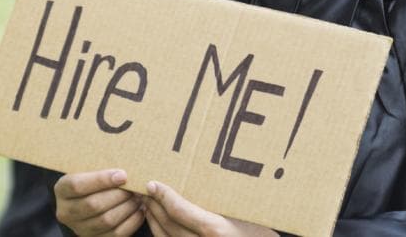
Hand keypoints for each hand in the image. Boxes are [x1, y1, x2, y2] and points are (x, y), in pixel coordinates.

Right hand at [54, 169, 145, 235]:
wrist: (88, 197)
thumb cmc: (92, 178)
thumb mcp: (89, 168)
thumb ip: (100, 166)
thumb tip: (123, 170)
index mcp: (62, 190)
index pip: (78, 185)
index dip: (101, 180)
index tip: (123, 175)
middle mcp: (66, 212)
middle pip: (93, 205)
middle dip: (118, 195)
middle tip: (134, 187)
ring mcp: (79, 228)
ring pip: (106, 220)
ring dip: (126, 208)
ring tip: (138, 197)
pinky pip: (116, 234)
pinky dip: (131, 222)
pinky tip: (139, 210)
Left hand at [143, 181, 275, 236]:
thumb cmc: (260, 229)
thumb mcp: (242, 208)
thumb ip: (214, 196)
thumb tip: (190, 176)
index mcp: (217, 230)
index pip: (179, 212)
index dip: (163, 196)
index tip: (153, 183)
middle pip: (169, 225)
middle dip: (154, 205)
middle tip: (145, 188)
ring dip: (154, 220)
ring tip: (149, 202)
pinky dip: (162, 234)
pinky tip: (159, 222)